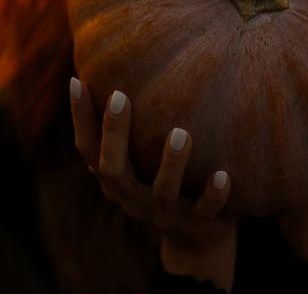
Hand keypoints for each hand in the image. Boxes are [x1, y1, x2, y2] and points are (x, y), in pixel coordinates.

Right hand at [69, 78, 236, 291]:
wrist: (195, 240)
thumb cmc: (165, 186)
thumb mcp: (143, 164)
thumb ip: (135, 134)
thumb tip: (129, 74)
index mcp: (118, 181)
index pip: (88, 150)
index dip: (80, 119)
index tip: (77, 81)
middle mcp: (134, 198)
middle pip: (114, 170)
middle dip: (114, 134)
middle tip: (118, 97)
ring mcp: (165, 213)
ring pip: (162, 191)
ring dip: (171, 163)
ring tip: (180, 133)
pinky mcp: (198, 224)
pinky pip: (205, 211)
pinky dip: (213, 194)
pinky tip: (223, 175)